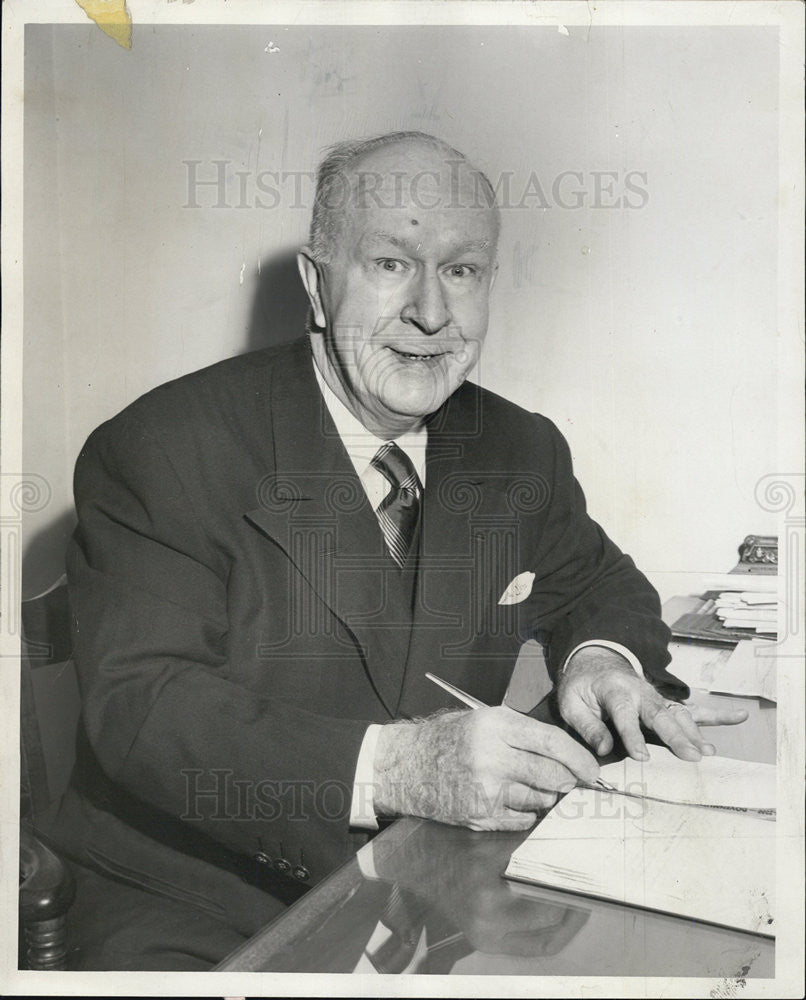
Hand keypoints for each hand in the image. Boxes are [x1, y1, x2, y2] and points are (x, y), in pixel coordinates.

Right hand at [373, 706, 599, 830]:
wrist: (405, 765)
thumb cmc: (447, 739)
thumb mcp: (483, 720)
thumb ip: (522, 735)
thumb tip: (566, 757)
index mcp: (495, 726)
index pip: (551, 743)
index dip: (579, 758)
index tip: (592, 769)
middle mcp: (492, 757)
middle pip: (551, 774)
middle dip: (569, 780)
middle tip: (574, 782)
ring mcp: (485, 789)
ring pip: (539, 799)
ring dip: (547, 797)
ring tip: (536, 788)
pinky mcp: (479, 814)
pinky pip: (522, 819)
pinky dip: (527, 813)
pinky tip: (515, 801)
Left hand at [557, 647, 747, 761]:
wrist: (594, 663)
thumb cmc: (581, 687)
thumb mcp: (570, 703)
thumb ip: (587, 726)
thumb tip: (604, 750)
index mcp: (613, 689)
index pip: (624, 714)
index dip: (632, 736)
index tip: (642, 758)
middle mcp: (640, 691)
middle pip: (660, 714)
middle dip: (676, 736)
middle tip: (691, 757)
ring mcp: (656, 697)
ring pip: (679, 714)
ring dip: (694, 733)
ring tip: (707, 752)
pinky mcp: (664, 704)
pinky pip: (692, 709)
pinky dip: (716, 715)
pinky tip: (739, 717)